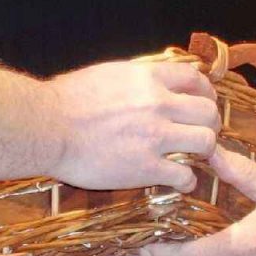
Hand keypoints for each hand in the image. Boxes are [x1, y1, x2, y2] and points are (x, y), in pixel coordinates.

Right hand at [45, 57, 218, 189]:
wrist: (45, 126)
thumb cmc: (65, 100)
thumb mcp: (107, 73)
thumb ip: (136, 78)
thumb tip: (152, 80)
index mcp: (147, 78)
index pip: (195, 79)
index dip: (205, 92)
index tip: (202, 102)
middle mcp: (157, 104)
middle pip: (208, 112)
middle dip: (209, 124)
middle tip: (200, 134)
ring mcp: (154, 137)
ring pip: (206, 142)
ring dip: (203, 152)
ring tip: (190, 158)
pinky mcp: (146, 168)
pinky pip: (185, 176)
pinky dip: (186, 181)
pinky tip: (177, 181)